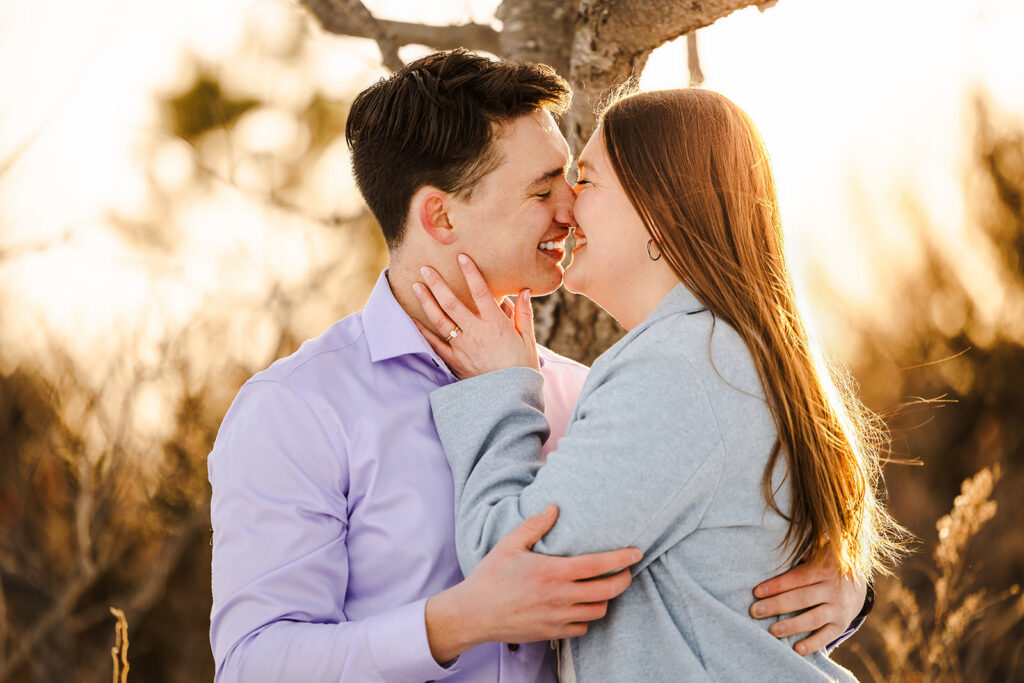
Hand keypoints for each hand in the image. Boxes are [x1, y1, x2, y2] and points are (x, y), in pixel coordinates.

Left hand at [412, 254, 538, 378]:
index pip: (480, 292)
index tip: (462, 257)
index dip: (471, 273)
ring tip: (416, 286)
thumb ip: (523, 314)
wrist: (510, 399)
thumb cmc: (521, 368)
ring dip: (427, 301)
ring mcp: (462, 347)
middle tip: (425, 268)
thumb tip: (523, 291)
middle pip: (452, 303)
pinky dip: (422, 331)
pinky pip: (435, 344)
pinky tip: (412, 319)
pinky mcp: (454, 361)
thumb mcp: (527, 340)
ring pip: (440, 320)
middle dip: (438, 283)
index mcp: (496, 324)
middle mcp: (476, 332)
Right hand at [425, 505, 640, 662]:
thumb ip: (535, 525)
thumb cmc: (490, 577)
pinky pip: (582, 627)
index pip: (599, 565)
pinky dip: (587, 616)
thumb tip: (554, 508)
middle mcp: (560, 597)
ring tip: (603, 586)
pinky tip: (581, 605)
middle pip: (607, 591)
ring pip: (598, 611)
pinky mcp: (552, 633)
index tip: (636, 552)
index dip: (622, 558)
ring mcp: (558, 618)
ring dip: (605, 598)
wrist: (474, 614)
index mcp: (553, 572)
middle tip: (626, 571)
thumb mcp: (510, 544)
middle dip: (623, 580)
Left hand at [749, 552, 866, 654]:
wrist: (858, 583)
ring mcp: (839, 608)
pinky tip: (796, 649)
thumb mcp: (817, 553)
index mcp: (823, 568)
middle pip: (802, 598)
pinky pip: (827, 636)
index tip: (756, 592)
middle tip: (754, 611)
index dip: (776, 585)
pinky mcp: (842, 624)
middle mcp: (833, 589)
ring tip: (772, 631)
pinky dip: (813, 644)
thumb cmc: (824, 565)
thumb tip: (770, 554)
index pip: (797, 578)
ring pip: (814, 619)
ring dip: (792, 626)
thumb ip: (799, 554)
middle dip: (777, 605)